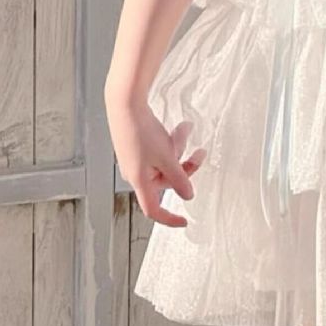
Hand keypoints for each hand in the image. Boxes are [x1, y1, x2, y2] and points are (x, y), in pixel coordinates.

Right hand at [107, 96, 205, 226]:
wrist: (124, 104)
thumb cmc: (141, 131)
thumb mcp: (167, 157)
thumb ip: (179, 178)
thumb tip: (188, 195)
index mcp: (140, 181)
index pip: (154, 210)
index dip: (169, 219)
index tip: (185, 221)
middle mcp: (136, 173)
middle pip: (167, 180)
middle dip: (185, 166)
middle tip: (200, 153)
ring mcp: (136, 160)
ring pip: (166, 162)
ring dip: (179, 148)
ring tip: (186, 128)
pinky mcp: (137, 146)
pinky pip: (159, 150)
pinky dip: (170, 141)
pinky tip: (180, 127)